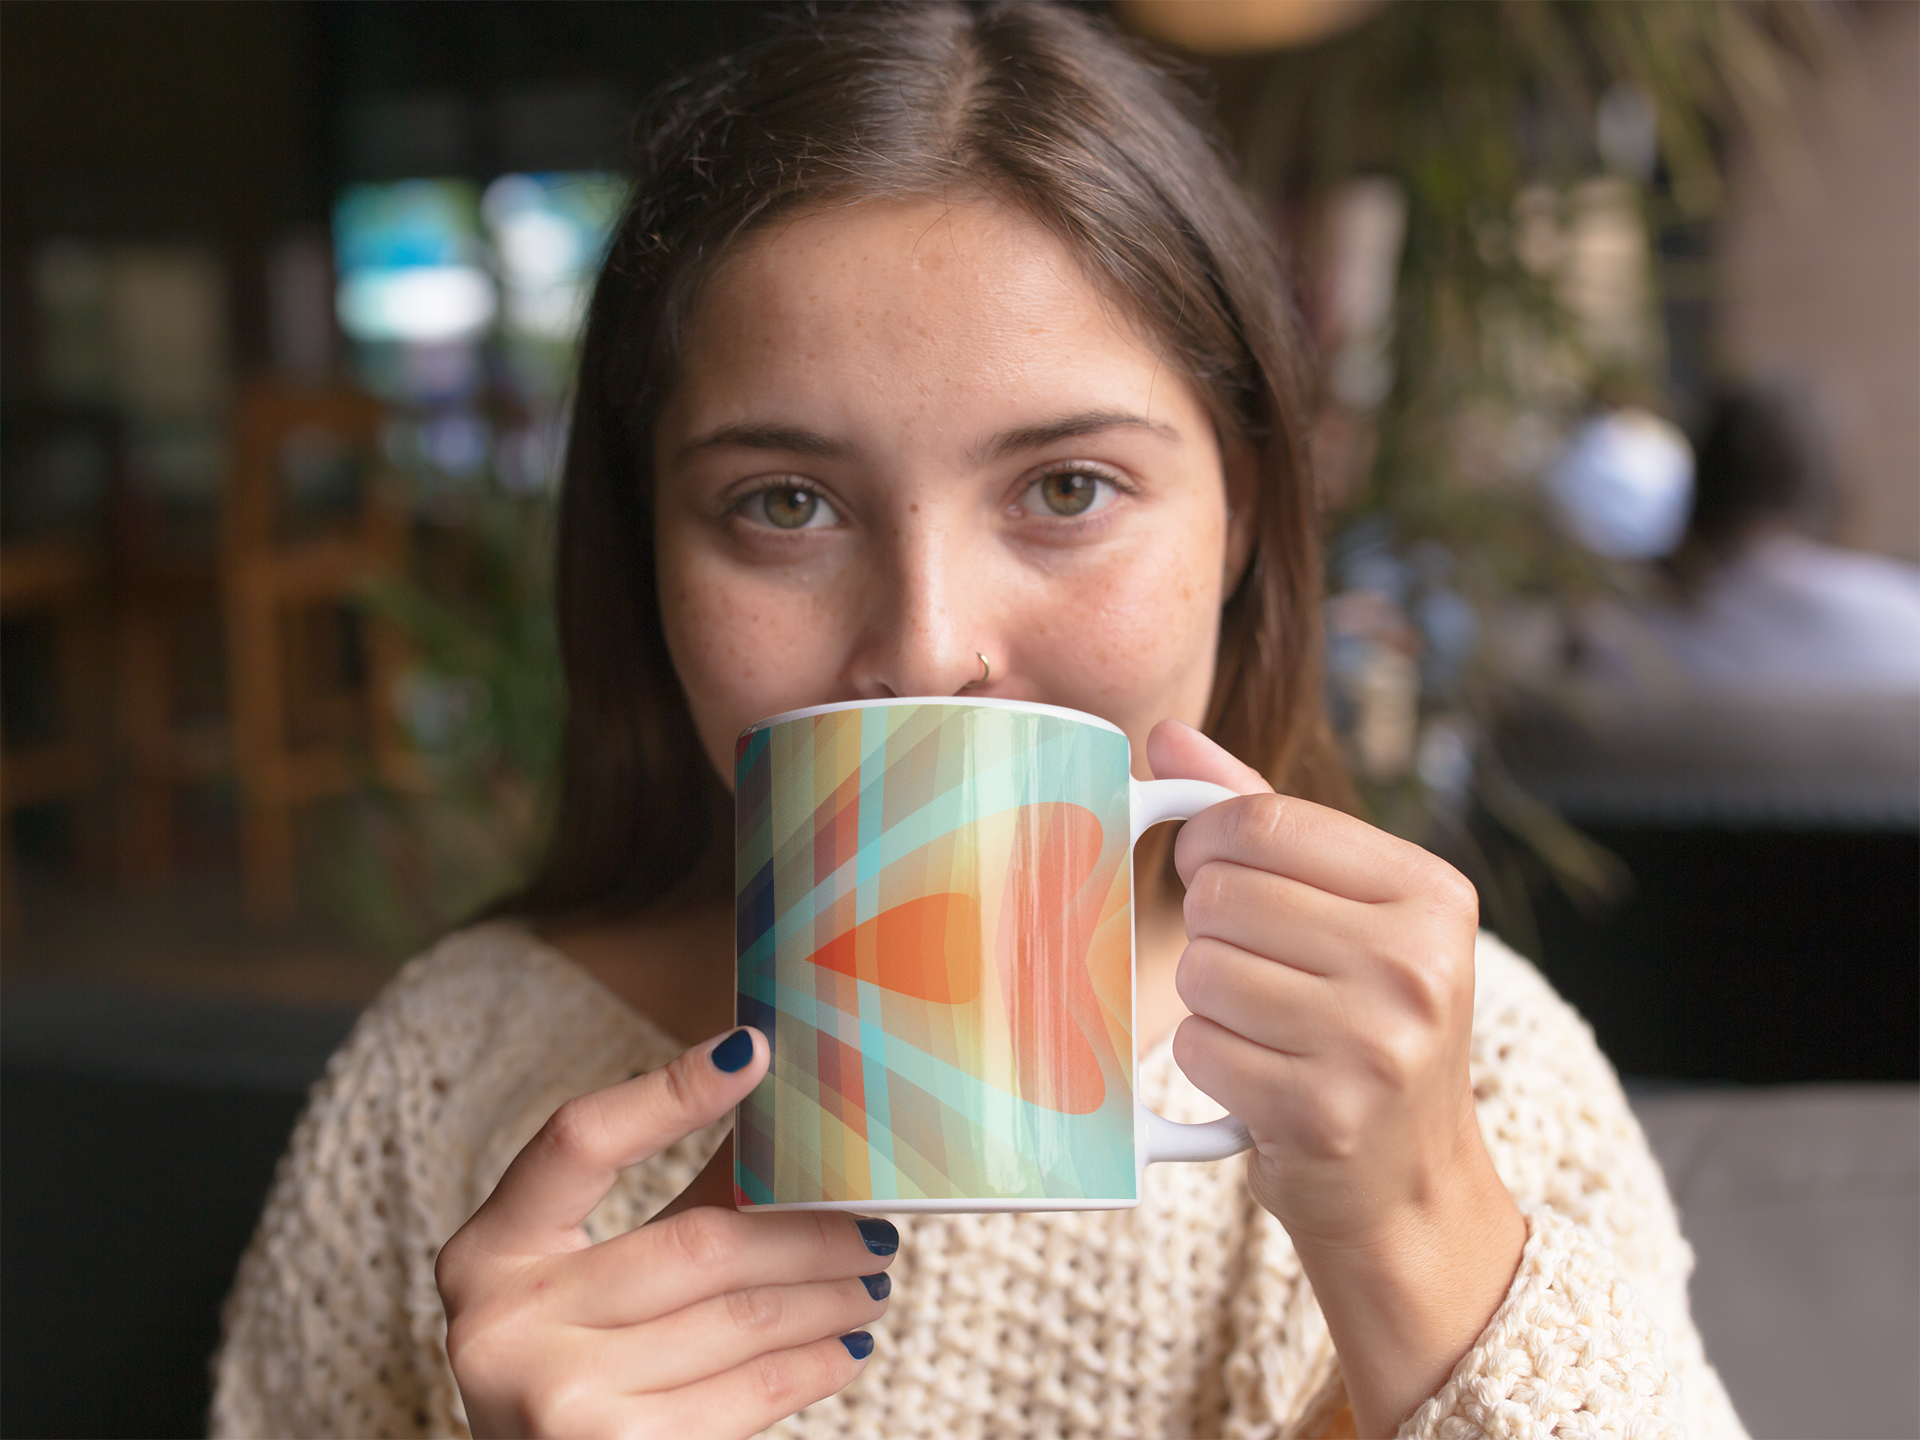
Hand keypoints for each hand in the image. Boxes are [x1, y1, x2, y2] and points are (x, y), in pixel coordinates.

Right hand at [435, 1028, 896, 1439]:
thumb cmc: (569, 1365)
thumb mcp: (579, 1281)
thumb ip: (672, 1203)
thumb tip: (782, 1121)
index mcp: (489, 1251)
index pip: (580, 1140)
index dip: (668, 1091)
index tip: (756, 1050)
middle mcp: (506, 1323)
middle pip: (698, 1243)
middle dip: (806, 1230)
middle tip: (870, 1221)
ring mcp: (559, 1399)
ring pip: (740, 1318)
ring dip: (827, 1294)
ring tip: (871, 1278)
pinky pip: (749, 1394)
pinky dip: (812, 1364)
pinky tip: (846, 1345)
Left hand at [1148, 721, 1523, 1439]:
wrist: (1408, 1180)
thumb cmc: (1363, 1020)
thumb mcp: (1346, 907)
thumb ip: (1261, 813)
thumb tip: (1169, 738)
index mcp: (1432, 893)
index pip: (1264, 817)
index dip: (1209, 840)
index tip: (1212, 867)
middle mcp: (1417, 964)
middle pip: (1223, 894)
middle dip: (1209, 927)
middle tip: (1251, 963)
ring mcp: (1375, 1044)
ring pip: (1202, 969)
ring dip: (1207, 996)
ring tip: (1262, 1021)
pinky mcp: (1322, 1113)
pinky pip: (1198, 1045)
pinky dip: (1207, 1057)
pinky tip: (1256, 1071)